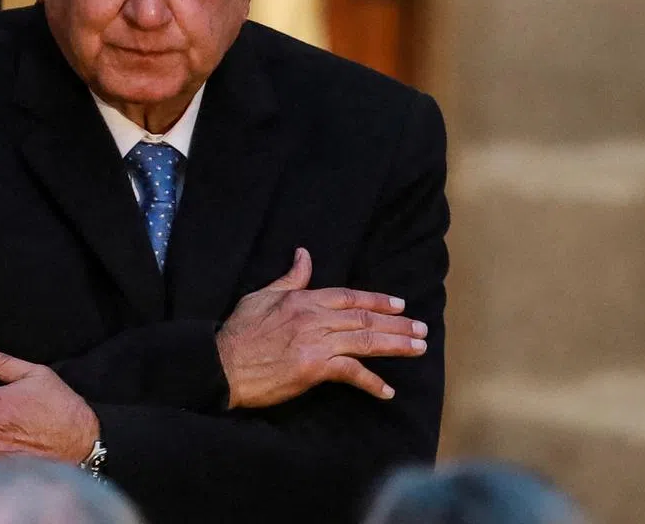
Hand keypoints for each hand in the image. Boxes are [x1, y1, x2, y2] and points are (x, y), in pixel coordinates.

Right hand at [216, 247, 427, 408]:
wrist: (223, 363)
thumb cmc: (239, 331)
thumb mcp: (263, 295)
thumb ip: (290, 278)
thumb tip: (304, 254)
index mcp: (304, 299)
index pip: (350, 297)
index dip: (377, 300)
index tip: (399, 304)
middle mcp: (315, 318)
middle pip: (365, 318)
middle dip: (397, 323)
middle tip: (421, 329)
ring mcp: (316, 343)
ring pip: (365, 341)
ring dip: (395, 345)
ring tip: (418, 348)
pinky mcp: (314, 368)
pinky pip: (351, 373)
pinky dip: (371, 382)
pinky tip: (387, 390)